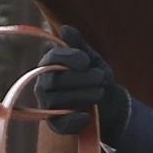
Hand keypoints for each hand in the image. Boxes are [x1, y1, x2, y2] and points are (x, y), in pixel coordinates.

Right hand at [42, 25, 131, 141]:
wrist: (108, 103)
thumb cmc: (96, 77)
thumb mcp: (93, 60)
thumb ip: (79, 45)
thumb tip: (66, 28)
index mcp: (50, 65)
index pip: (52, 59)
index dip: (68, 58)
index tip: (87, 60)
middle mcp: (43, 85)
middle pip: (54, 81)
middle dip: (80, 79)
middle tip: (101, 77)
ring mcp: (48, 105)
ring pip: (59, 101)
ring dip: (83, 95)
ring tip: (101, 91)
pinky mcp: (56, 124)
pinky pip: (60, 124)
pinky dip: (74, 120)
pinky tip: (87, 115)